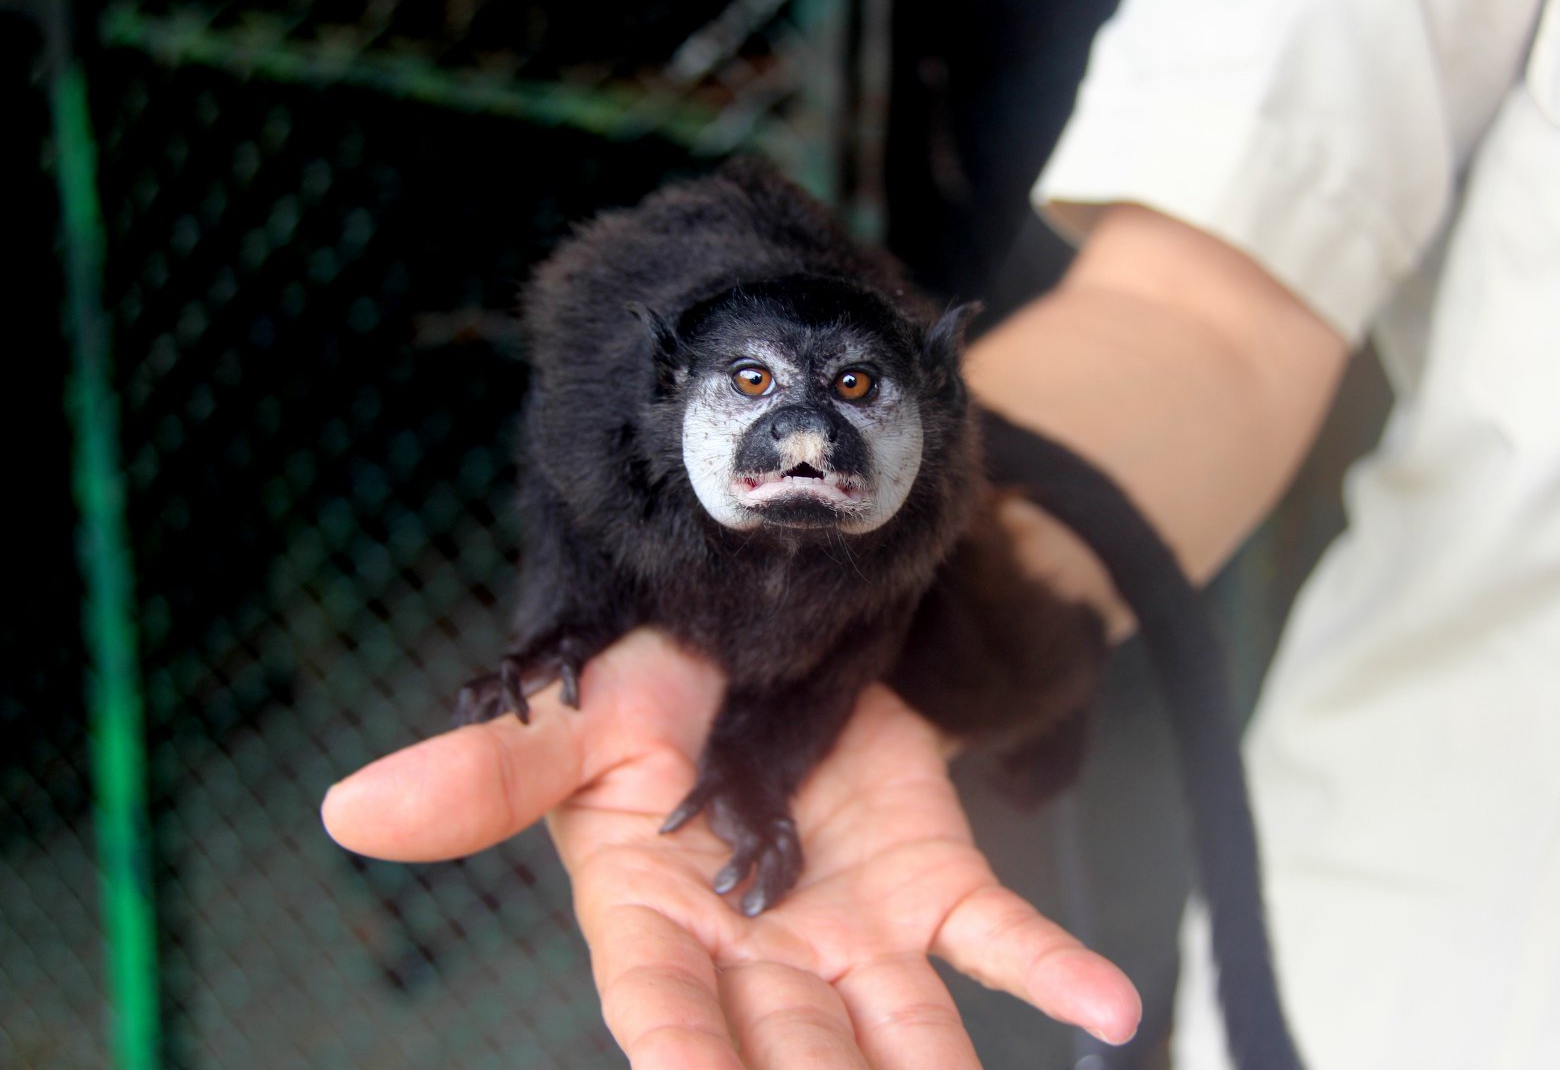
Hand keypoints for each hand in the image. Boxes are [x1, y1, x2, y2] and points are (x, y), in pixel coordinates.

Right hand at [322, 629, 1140, 1067]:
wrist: (753, 631)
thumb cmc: (644, 690)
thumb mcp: (564, 728)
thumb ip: (480, 781)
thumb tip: (344, 811)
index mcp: (657, 930)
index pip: (670, 1021)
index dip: (691, 1065)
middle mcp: (760, 957)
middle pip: (794, 1060)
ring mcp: (855, 932)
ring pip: (900, 1039)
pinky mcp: (932, 884)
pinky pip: (1000, 939)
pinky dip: (1054, 973)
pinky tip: (1116, 1013)